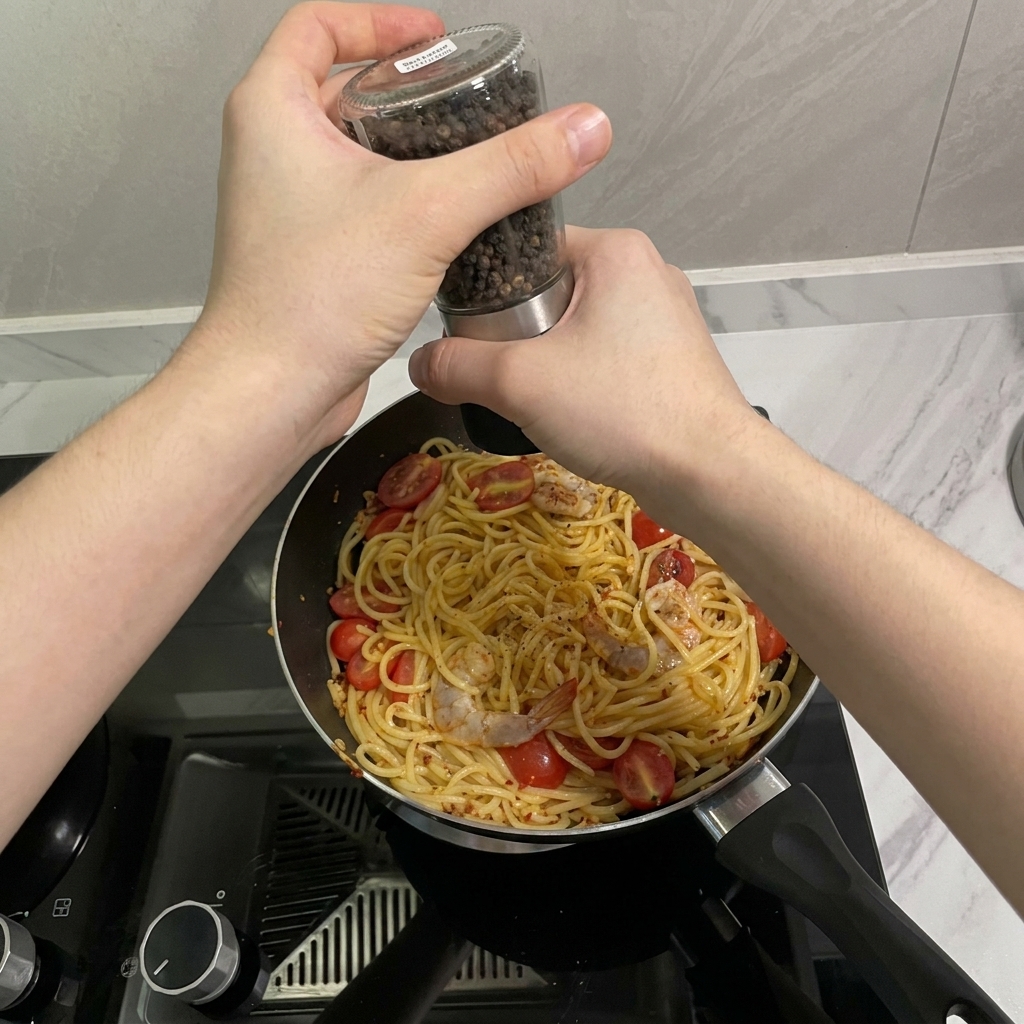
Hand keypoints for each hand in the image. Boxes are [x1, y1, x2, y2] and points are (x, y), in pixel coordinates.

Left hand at [192, 2, 611, 449]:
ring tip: (464, 158)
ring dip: (405, 149)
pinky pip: (356, 204)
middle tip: (460, 100)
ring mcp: (286, 206)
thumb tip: (583, 129)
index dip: (380, 21)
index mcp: (272, 111)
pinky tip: (445, 222)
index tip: (434, 40)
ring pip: (350, 151)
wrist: (273, 391)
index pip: (318, 25)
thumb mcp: (429, 213)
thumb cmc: (312, 299)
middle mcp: (270, 152)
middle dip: (403, 87)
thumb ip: (512, 166)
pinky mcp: (308, 252)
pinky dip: (398, 199)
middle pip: (338, 87)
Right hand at [409, 226, 760, 518]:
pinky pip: (607, 354)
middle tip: (486, 368)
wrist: (710, 473)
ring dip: (545, 357)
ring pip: (578, 324)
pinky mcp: (673, 359)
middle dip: (514, 328)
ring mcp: (665, 317)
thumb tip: (416, 365)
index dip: (484, 282)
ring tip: (522, 395)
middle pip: (550, 286)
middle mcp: (645, 270)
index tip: (457, 322)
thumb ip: (456, 366)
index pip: (526, 245)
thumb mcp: (518, 382)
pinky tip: (566, 411)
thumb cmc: (620, 409)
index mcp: (614, 249)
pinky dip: (580, 377)